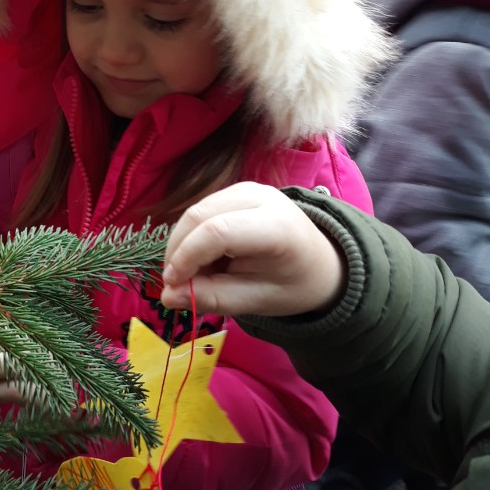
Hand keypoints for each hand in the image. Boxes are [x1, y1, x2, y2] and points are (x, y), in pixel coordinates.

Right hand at [161, 182, 345, 314]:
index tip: (172, 286)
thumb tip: (168, 297)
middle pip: (199, 215)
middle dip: (178, 251)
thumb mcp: (256, 301)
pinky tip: (203, 260)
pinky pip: (201, 210)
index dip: (186, 257)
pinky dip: (191, 237)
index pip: (217, 232)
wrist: (320, 263)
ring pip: (195, 211)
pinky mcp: (237, 189)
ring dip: (182, 245)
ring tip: (194, 275)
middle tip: (175, 285)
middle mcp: (261, 197)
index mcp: (277, 227)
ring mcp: (248, 188)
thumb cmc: (292, 285)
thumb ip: (213, 297)